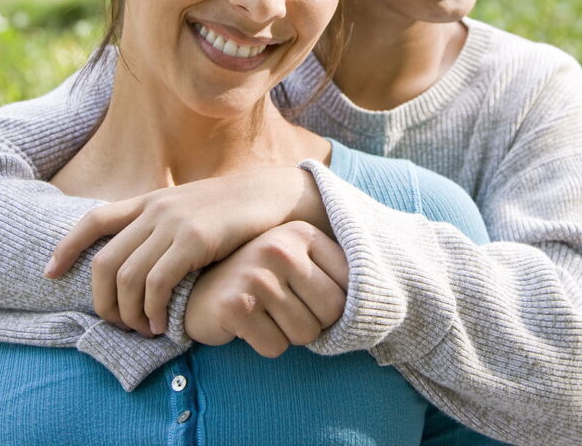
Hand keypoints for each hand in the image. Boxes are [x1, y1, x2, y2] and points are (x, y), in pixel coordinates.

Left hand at [43, 167, 330, 335]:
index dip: (67, 247)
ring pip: (127, 278)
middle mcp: (155, 209)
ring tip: (144, 330)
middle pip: (105, 262)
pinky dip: (153, 311)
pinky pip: (157, 284)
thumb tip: (137, 257)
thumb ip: (161, 225)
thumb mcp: (188, 209)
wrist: (271, 195)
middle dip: (103, 302)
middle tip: (118, 324)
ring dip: (130, 314)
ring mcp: (174, 223)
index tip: (51, 273)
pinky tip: (163, 324)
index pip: (93, 220)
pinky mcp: (195, 239)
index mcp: (150, 201)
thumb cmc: (231, 210)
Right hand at [184, 220, 347, 356]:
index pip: (349, 286)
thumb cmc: (260, 279)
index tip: (308, 296)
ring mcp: (257, 275)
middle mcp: (280, 248)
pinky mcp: (237, 306)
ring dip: (287, 334)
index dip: (332, 303)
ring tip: (265, 312)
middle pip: (331, 312)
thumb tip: (380, 300)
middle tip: (285, 308)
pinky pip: (275, 347)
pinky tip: (248, 323)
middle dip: (313, 322)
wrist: (200, 289)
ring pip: (305, 334)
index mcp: (302, 233)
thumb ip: (333, 271)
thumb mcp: (297, 261)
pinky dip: (264, 344)